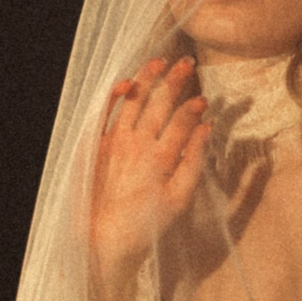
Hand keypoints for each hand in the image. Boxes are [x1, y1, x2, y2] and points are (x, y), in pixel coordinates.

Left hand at [90, 58, 208, 300]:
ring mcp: (114, 141)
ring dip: (147, 78)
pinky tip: (124, 82)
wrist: (104, 239)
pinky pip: (103, 112)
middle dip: (175, 80)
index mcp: (160, 157)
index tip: (205, 99)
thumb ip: (194, 161)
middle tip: (187, 62)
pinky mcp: (95, 146)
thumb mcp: (180, 199)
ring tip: (159, 61)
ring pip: (133, 100)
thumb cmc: (146, 224)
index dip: (195, 106)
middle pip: (159, 103)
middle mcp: (137, 143)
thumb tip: (206, 129)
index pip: (182, 120)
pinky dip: (113, 95)